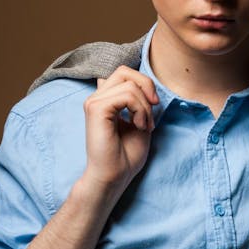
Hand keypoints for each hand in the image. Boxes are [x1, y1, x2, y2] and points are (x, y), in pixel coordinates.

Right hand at [81, 65, 159, 196]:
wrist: (115, 176)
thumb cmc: (126, 155)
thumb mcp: (140, 120)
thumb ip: (138, 100)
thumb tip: (134, 82)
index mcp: (105, 99)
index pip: (124, 73)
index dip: (144, 84)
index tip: (154, 106)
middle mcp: (97, 98)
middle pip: (125, 71)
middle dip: (147, 87)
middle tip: (152, 111)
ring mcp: (94, 102)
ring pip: (130, 84)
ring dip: (145, 106)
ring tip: (144, 126)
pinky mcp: (96, 109)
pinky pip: (127, 95)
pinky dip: (140, 110)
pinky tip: (138, 126)